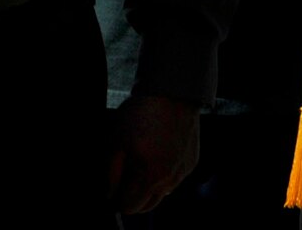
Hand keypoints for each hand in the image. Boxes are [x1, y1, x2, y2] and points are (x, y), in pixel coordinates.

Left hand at [104, 94, 200, 213]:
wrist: (172, 94)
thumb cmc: (140, 116)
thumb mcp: (117, 142)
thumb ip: (112, 173)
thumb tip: (110, 194)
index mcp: (150, 177)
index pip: (130, 207)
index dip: (118, 199)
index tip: (114, 187)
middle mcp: (170, 181)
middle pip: (147, 206)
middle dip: (133, 196)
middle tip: (125, 176)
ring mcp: (183, 173)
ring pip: (162, 193)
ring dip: (149, 185)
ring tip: (142, 159)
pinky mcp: (192, 163)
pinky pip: (174, 178)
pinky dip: (164, 172)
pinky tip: (157, 151)